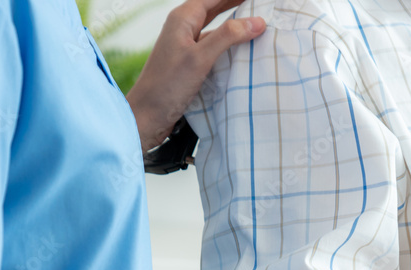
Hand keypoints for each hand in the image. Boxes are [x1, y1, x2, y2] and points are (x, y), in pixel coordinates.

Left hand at [126, 0, 265, 150]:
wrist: (146, 117)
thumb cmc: (166, 87)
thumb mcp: (199, 58)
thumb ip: (228, 37)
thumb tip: (258, 22)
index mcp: (183, 18)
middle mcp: (184, 27)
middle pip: (217, 6)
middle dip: (238, 3)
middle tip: (263, 5)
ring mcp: (186, 45)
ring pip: (216, 26)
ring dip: (235, 22)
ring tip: (258, 20)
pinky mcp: (190, 62)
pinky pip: (214, 45)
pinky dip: (229, 43)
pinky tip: (243, 48)